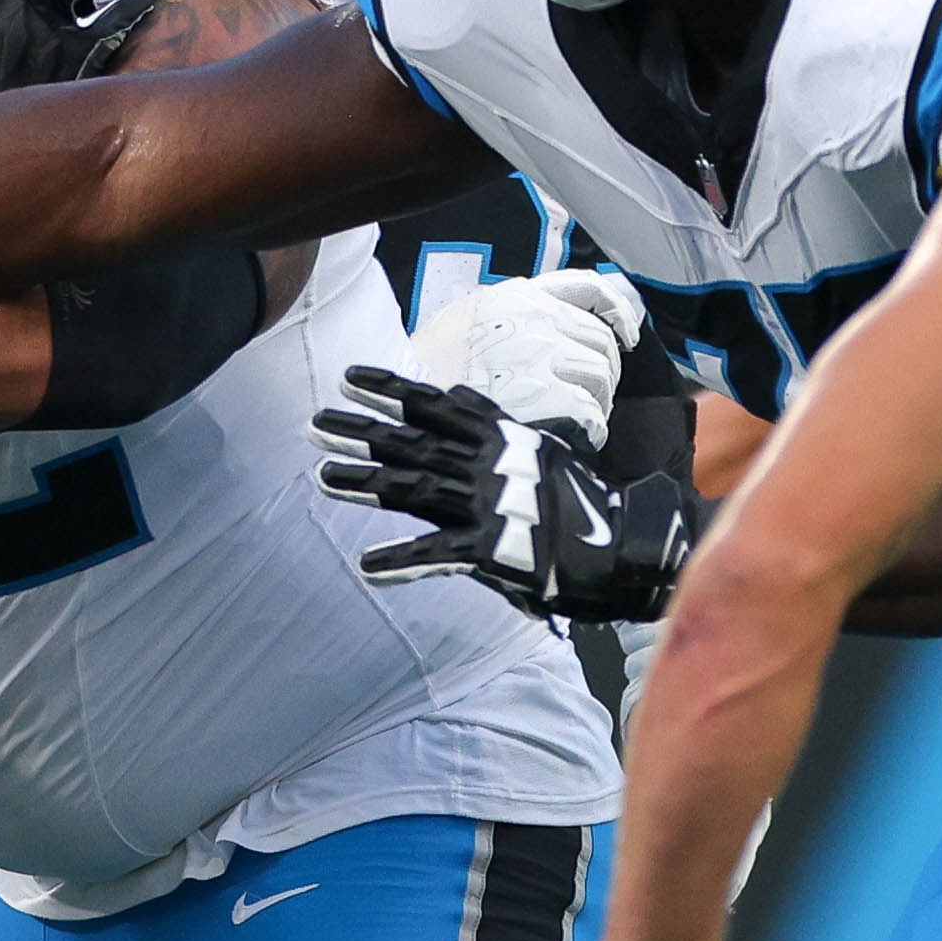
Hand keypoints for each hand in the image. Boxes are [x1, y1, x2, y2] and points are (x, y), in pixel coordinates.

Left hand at [315, 366, 699, 619]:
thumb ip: (489, 423)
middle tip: (316, 424)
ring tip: (322, 477)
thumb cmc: (578, 500)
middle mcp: (489, 466)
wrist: (625, 545)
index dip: (392, 390)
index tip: (349, 376)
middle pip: (414, 445)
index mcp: (500, 439)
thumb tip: (455, 394)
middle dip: (363, 433)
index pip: (436, 408)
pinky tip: (367, 564)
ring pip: (415, 489)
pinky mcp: (494, 549)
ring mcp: (489, 505)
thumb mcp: (536, 447)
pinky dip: (403, 559)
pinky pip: (440, 553)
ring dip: (366, 483)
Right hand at [409, 267, 652, 439]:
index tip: (628, 331)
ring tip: (584, 416)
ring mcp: (542, 356)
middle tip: (594, 392)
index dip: (618, 309)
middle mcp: (537, 319)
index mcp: (519, 295)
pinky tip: (584, 435)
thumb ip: (510, 310)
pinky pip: (590, 410)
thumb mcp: (467, 315)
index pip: (588, 288)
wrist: (406, 397)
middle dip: (604, 369)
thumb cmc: (428, 363)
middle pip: (601, 340)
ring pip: (600, 375)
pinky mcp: (544, 395)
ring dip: (599, 399)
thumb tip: (547, 319)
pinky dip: (594, 426)